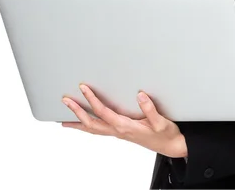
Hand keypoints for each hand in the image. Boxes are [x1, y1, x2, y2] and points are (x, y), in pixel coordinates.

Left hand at [61, 84, 187, 157]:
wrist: (170, 146)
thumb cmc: (165, 134)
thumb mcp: (161, 122)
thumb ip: (150, 110)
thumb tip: (140, 95)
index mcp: (126, 127)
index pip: (104, 112)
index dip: (92, 100)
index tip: (84, 88)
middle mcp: (118, 131)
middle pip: (92, 123)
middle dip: (77, 112)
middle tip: (66, 101)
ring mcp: (118, 133)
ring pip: (93, 129)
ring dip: (78, 122)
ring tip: (64, 119)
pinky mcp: (120, 132)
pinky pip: (98, 130)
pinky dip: (87, 126)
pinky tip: (83, 123)